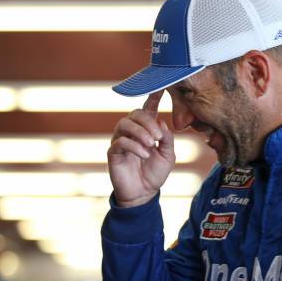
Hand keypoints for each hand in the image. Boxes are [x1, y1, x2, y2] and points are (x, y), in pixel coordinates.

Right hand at [108, 91, 174, 206]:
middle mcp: (132, 132)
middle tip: (158, 137)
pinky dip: (134, 146)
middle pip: (134, 113)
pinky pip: (120, 142)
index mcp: (146, 130)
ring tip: (151, 144)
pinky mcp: (113, 153)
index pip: (148, 109)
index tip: (161, 87)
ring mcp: (120, 141)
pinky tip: (145, 154)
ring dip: (140, 132)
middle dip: (147, 121)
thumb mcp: (168, 155)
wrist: (143, 194)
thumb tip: (162, 121)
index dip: (153, 97)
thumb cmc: (155, 173)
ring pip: (124, 124)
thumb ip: (166, 138)